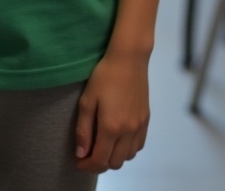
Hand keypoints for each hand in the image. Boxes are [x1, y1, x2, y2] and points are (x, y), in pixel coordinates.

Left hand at [74, 49, 149, 172]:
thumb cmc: (104, 75)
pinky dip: (127, 149)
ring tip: (103, 145)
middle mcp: (128, 131)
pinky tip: (119, 139)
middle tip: (88, 154)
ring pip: (128, 156)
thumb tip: (81, 153)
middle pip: (115, 163)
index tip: (78, 162)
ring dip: (114, 157)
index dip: (87, 165)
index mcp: (112, 127)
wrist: (129, 59)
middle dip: (99, 163)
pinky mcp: (146, 120)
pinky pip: (138, 146)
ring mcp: (140, 126)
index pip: (100, 160)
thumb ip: (83, 129)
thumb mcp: (87, 100)